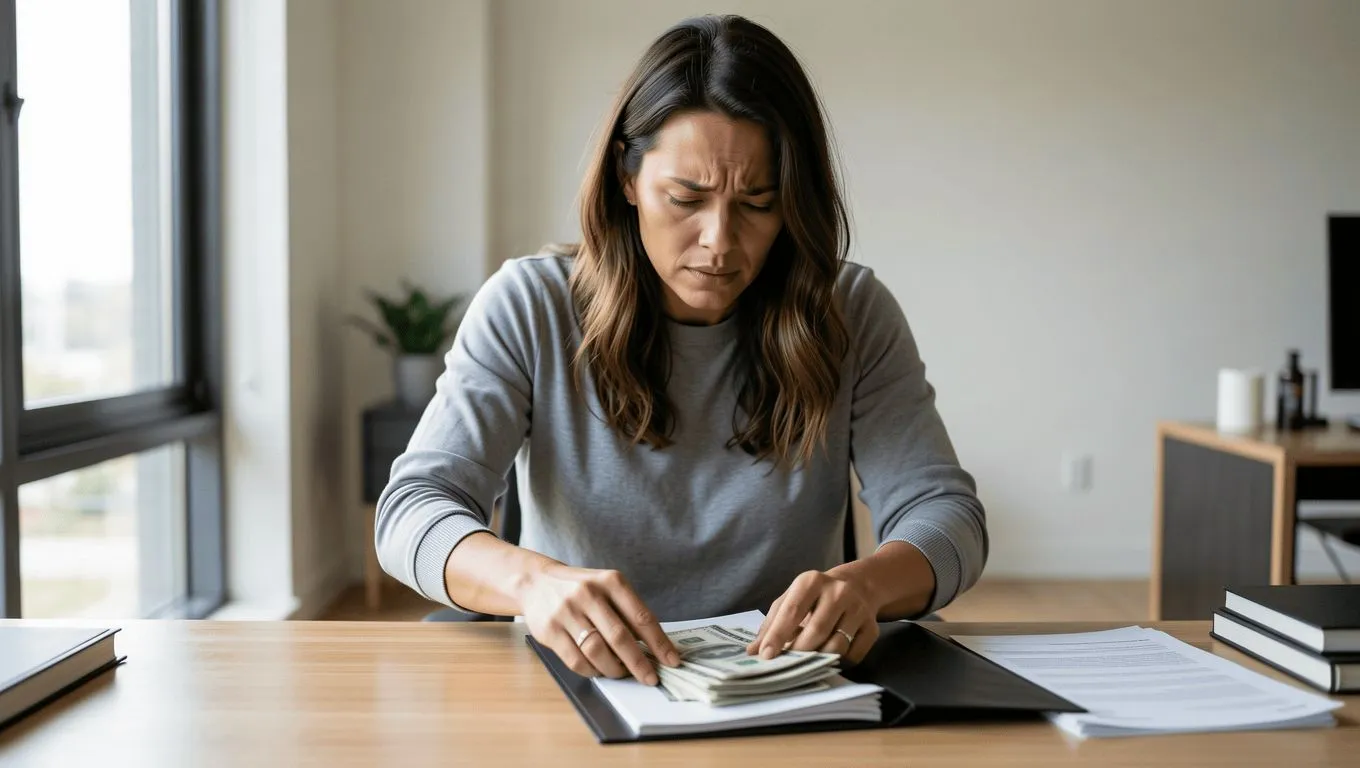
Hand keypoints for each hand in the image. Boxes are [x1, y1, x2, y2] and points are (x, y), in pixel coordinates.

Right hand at [518, 563, 680, 683]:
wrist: (536, 582)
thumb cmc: (581, 589)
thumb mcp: (607, 588)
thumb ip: (627, 611)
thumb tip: (653, 648)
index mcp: (610, 581)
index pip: (641, 616)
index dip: (659, 642)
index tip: (672, 660)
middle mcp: (588, 594)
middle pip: (620, 637)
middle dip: (639, 663)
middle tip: (650, 678)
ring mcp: (567, 611)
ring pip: (597, 651)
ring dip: (614, 669)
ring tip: (622, 673)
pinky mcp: (549, 630)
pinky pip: (576, 660)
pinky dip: (592, 671)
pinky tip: (599, 670)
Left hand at [746, 570, 880, 664]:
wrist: (858, 586)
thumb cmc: (815, 596)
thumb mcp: (791, 600)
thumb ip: (771, 624)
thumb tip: (753, 651)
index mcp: (811, 581)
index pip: (792, 611)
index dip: (777, 635)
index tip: (766, 656)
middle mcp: (838, 592)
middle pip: (816, 631)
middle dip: (799, 651)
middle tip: (787, 662)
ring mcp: (858, 609)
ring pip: (836, 646)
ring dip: (818, 659)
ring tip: (808, 659)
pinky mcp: (872, 628)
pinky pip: (853, 655)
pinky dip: (837, 663)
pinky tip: (828, 658)